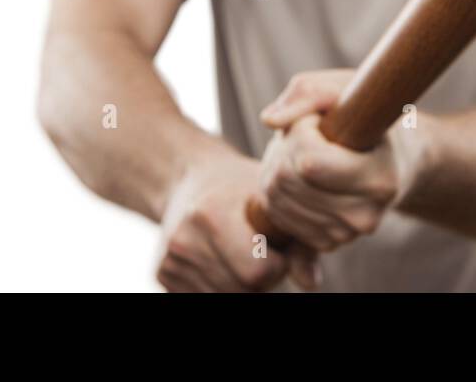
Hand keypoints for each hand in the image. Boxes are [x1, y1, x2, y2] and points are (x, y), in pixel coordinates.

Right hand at [156, 152, 319, 291]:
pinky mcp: (162, 274)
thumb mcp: (272, 200)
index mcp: (211, 214)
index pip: (257, 271)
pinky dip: (221, 285)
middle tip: (260, 248)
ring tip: (241, 250)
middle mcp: (184, 239)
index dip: (277, 263)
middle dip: (262, 276)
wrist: (188, 178)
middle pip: (243, 288)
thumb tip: (313, 283)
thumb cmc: (240, 187)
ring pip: (225, 296)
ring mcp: (170, 260)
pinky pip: (206, 297)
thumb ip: (299, 242)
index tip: (277, 244)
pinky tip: (222, 259)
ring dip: (242, 283)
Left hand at [257, 69, 414, 252]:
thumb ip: (308, 93)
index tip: (320, 118)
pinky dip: (279, 190)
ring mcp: (345, 235)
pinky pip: (277, 214)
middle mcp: (365, 217)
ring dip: (280, 166)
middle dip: (288, 147)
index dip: (302, 130)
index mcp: (380, 180)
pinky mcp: (326, 243)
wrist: (392, 158)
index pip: (310, 162)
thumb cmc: (367, 116)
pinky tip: (301, 176)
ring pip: (276, 198)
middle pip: (288, 179)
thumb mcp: (344, 88)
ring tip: (308, 152)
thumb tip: (269, 119)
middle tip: (312, 133)